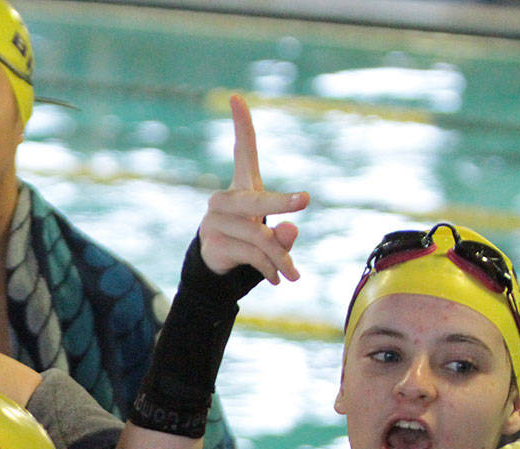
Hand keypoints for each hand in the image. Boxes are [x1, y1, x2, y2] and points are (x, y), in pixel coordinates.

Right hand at [199, 94, 308, 283]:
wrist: (215, 267)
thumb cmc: (249, 241)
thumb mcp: (271, 236)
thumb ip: (283, 235)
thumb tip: (290, 232)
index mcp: (243, 187)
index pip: (242, 151)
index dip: (240, 125)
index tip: (237, 98)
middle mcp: (225, 200)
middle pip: (255, 199)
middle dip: (281, 201)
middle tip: (305, 199)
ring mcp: (216, 222)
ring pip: (259, 236)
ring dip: (281, 257)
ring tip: (294, 276)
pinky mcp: (214, 243)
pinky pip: (252, 254)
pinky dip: (270, 268)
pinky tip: (277, 279)